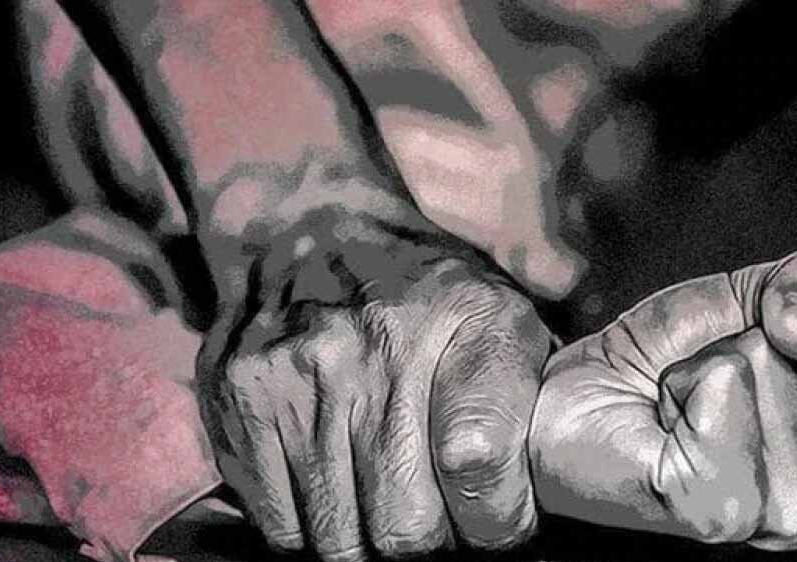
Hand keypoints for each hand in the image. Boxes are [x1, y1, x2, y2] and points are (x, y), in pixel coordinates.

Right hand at [197, 256, 551, 559]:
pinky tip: (338, 494)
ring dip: (371, 543)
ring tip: (388, 504)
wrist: (314, 229)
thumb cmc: (425, 291)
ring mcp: (298, 376)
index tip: (496, 525)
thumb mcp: (502, 312)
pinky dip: (314, 531)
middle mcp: (377, 347)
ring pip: (341, 539)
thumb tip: (557, 482)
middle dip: (434, 544)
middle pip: (408, 526)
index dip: (496, 522)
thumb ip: (533, 394)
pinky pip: (281, 525)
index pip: (482, 466)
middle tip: (439, 522)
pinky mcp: (240, 400)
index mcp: (467, 322)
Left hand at [529, 247, 796, 557]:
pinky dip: (684, 382)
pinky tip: (670, 419)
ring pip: (778, 374)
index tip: (767, 348)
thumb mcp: (751, 295)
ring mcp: (784, 516)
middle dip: (762, 341)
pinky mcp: (719, 511)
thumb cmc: (665, 356)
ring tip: (690, 404)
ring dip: (715, 366)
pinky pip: (726, 392)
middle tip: (715, 380)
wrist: (577, 394)